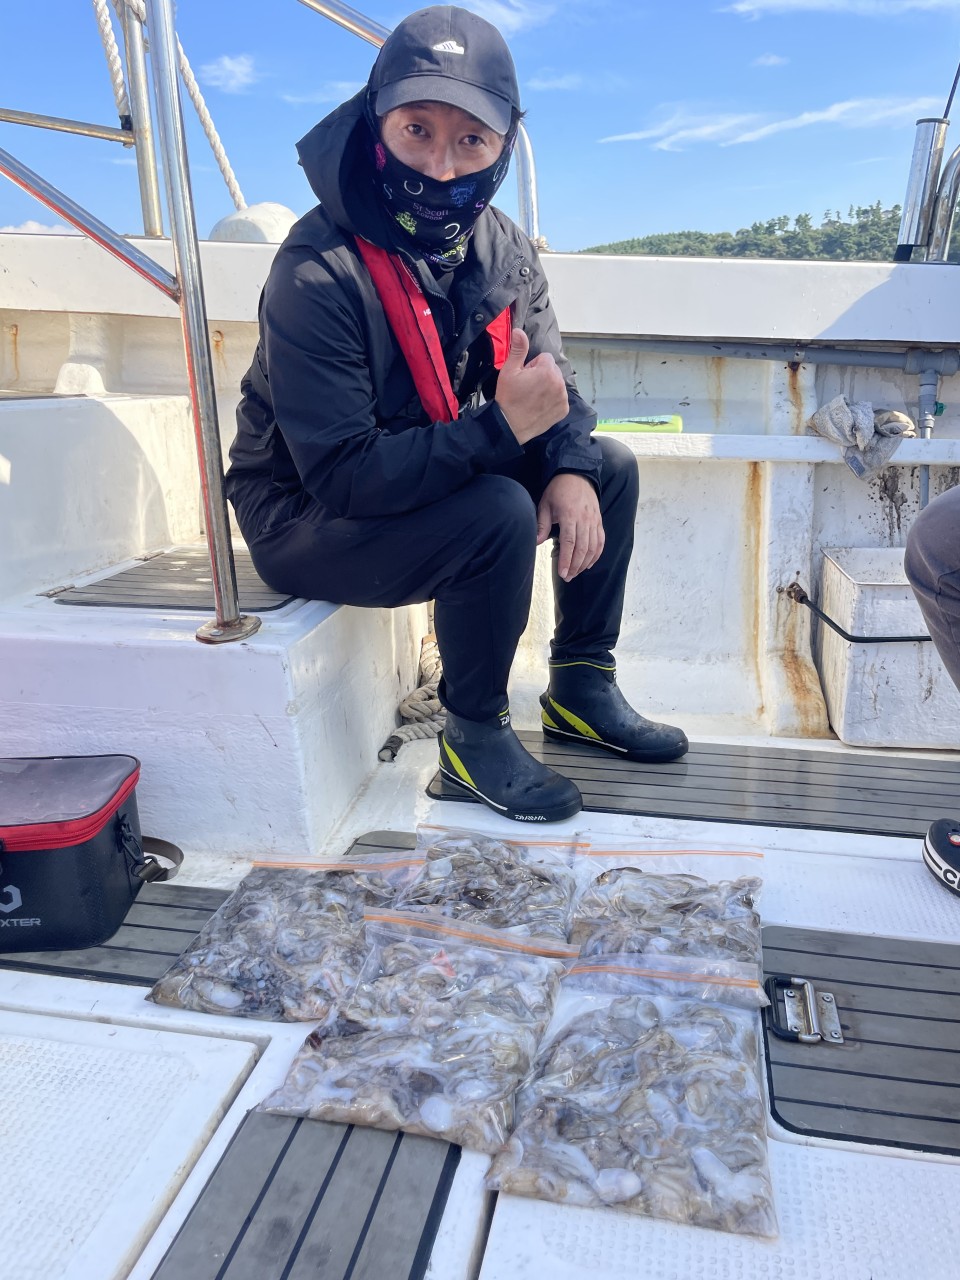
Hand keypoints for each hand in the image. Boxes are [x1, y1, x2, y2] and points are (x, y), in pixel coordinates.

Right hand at [495, 328, 568, 445]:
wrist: (510, 425)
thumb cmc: (508, 398)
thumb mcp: (509, 371)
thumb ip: (518, 349)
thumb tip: (519, 330)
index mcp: (548, 371)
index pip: (544, 358)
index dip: (532, 366)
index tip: (524, 377)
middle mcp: (559, 383)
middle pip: (552, 370)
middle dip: (542, 375)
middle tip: (527, 387)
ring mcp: (563, 398)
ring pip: (556, 383)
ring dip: (548, 387)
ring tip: (533, 397)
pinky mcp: (563, 410)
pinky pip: (560, 397)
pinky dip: (552, 400)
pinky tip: (539, 405)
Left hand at [537, 473, 604, 581]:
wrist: (576, 474)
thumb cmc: (558, 490)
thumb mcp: (545, 504)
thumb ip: (542, 524)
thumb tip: (536, 542)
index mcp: (570, 515)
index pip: (569, 543)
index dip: (566, 560)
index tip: (561, 573)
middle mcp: (584, 520)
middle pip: (582, 549)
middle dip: (575, 566)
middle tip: (567, 577)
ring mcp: (594, 521)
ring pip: (592, 547)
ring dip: (584, 563)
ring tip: (575, 573)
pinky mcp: (599, 521)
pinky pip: (600, 541)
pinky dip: (596, 554)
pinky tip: (589, 564)